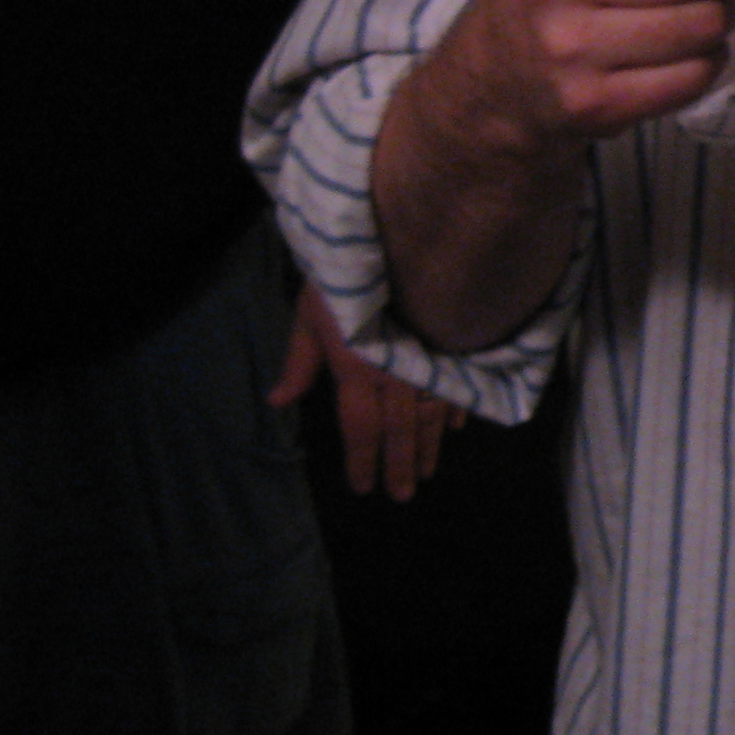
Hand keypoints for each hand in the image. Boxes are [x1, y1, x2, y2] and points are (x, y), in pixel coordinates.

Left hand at [270, 284, 467, 500]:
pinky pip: (456, 386)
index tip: (363, 488)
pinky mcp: (452, 344)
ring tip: (428, 472)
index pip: (360, 429)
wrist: (402, 237)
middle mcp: (397, 375)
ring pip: (432, 414)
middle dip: (400, 466)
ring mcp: (430, 360)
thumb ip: (299, 360)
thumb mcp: (311, 311)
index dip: (362, 462)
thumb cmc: (346, 272)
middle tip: (403, 496)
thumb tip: (277, 400)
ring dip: (429, 447)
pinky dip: (455, 409)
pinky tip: (455, 426)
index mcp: (358, 370)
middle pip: (400, 431)